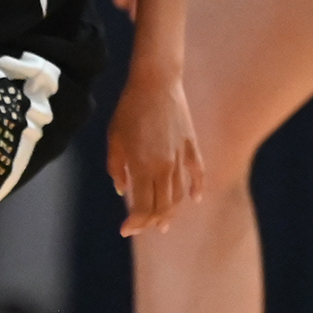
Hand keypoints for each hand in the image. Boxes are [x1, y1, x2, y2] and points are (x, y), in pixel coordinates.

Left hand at [107, 64, 205, 235]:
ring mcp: (180, 157)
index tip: (126, 230)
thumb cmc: (129, 110)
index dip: (135, 223)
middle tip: (142, 228)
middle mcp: (163, 167)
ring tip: (163, 221)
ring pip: (178, 195)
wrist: (156, 83)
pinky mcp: (191, 146)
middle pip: (161, 207)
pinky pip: (198, 173)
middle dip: (151, 222)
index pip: (142, 208)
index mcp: (142, 167)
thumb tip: (123, 190)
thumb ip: (117, 168)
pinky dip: (197, 188)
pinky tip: (194, 199)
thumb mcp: (114, 139)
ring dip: (170, 211)